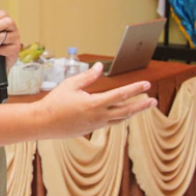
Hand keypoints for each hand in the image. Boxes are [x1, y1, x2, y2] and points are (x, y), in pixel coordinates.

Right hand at [39, 62, 157, 138]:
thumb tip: (99, 66)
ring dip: (132, 112)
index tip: (146, 84)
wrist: (43, 123)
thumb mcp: (70, 85)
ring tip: (141, 106)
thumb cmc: (55, 102)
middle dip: (141, 105)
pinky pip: (110, 123)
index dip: (135, 88)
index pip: (121, 95)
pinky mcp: (91, 129)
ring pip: (120, 119)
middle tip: (153, 101)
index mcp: (94, 103)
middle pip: (126, 110)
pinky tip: (122, 113)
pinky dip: (119, 117)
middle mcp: (98, 116)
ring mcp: (95, 125)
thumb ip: (87, 76)